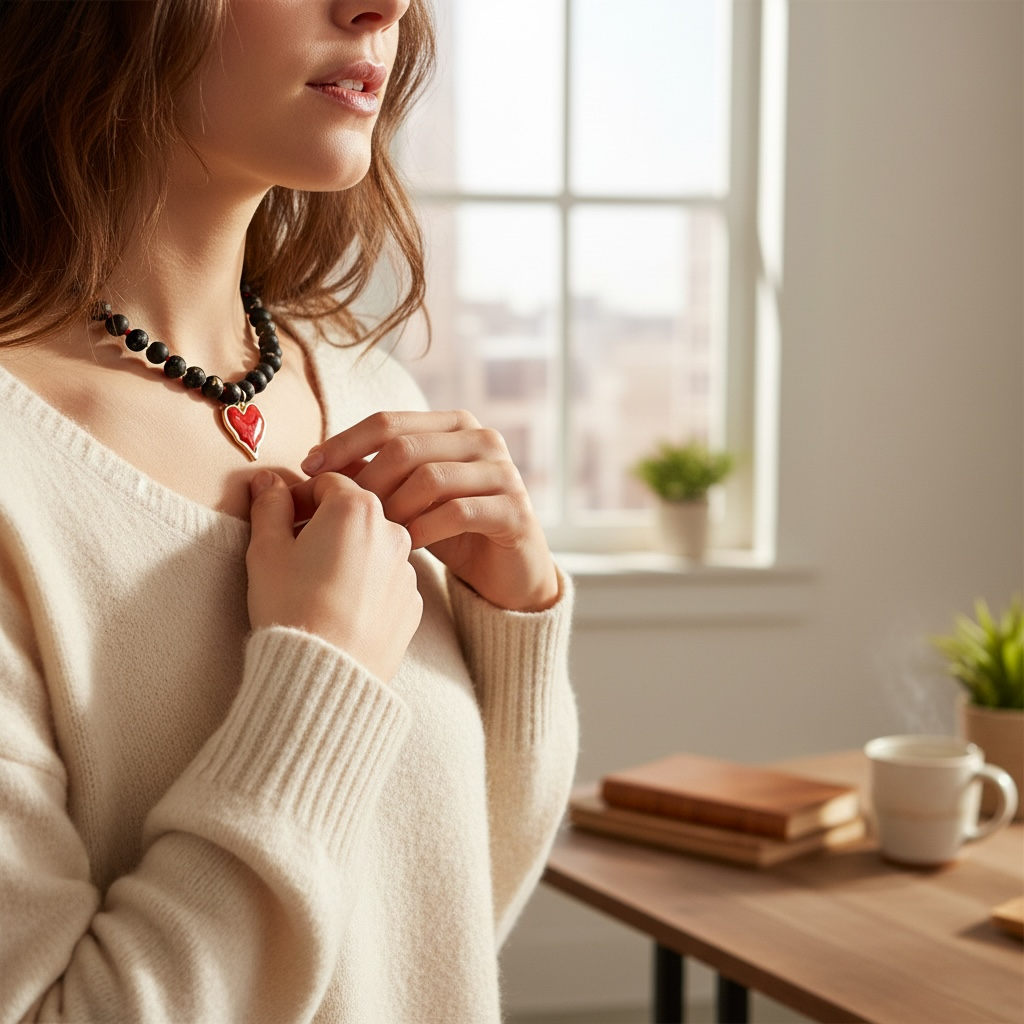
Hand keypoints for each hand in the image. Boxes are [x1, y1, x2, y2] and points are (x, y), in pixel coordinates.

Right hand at [246, 469, 421, 681]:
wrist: (325, 671)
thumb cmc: (291, 605)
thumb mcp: (266, 549)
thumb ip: (269, 507)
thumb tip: (267, 481)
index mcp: (356, 508)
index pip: (327, 482)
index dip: (299, 496)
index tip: (280, 518)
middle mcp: (392, 531)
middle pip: (355, 513)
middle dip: (325, 523)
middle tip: (294, 552)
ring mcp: (408, 569)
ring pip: (373, 548)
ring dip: (348, 555)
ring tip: (316, 586)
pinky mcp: (412, 603)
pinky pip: (385, 582)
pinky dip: (365, 586)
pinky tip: (340, 609)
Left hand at [300, 410, 558, 612]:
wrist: (507, 574)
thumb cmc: (450, 530)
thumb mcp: (407, 497)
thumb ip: (370, 475)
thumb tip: (308, 465)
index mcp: (454, 425)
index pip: (388, 422)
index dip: (344, 442)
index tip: (307, 468)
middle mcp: (482, 439)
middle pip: (406, 447)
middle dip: (365, 481)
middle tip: (336, 513)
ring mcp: (503, 473)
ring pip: (431, 477)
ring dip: (393, 507)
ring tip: (373, 533)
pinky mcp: (514, 510)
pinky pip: (458, 511)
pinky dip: (424, 528)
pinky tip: (407, 546)